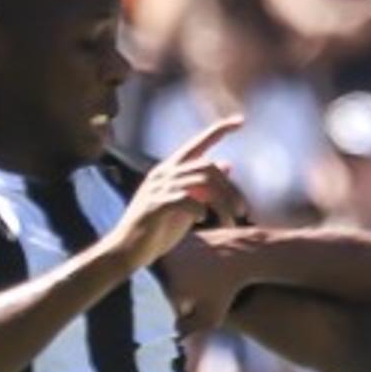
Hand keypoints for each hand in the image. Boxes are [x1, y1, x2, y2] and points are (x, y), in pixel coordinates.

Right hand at [112, 114, 247, 271]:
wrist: (127, 251)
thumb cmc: (158, 229)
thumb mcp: (187, 204)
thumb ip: (204, 185)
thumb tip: (228, 163)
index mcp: (171, 170)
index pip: (198, 143)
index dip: (219, 130)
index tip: (241, 120)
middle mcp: (163, 173)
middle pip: (208, 168)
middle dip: (231, 190)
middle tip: (242, 211)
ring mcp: (157, 188)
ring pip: (203, 183)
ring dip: (223, 203)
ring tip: (232, 222)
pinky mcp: (154, 205)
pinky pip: (185, 199)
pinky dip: (200, 209)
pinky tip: (203, 220)